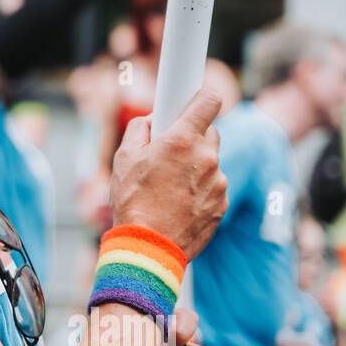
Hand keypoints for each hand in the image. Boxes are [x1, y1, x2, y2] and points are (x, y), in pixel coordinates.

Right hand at [110, 87, 227, 259]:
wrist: (149, 248)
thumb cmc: (133, 202)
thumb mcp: (123, 158)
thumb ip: (139, 129)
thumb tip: (152, 121)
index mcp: (182, 139)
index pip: (210, 100)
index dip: (203, 97)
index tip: (195, 101)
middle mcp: (206, 157)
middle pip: (210, 132)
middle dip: (192, 137)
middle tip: (170, 151)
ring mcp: (218, 182)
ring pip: (211, 162)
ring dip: (196, 167)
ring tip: (170, 186)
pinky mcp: (222, 204)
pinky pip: (214, 187)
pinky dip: (200, 190)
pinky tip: (178, 203)